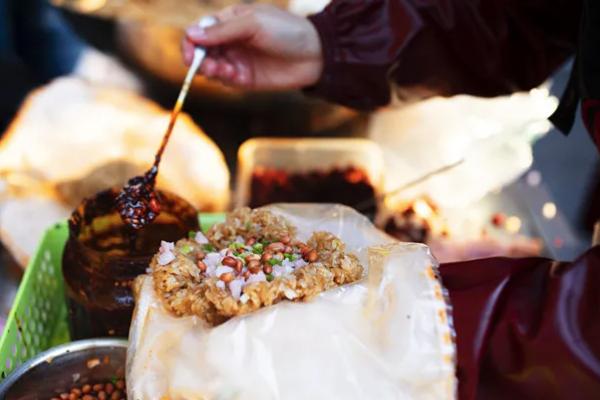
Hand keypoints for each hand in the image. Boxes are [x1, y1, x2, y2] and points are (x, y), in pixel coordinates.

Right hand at [183, 4, 322, 89]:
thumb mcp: (253, 24)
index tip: (191, 53)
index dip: (191, 42)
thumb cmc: (287, 31)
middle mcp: (230, 41)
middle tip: (208, 66)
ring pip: (210, 68)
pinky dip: (225, 80)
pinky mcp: (246, 79)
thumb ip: (222, 31)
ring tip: (223, 71)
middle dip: (199, 60)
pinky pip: (226, 82)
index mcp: (229, 21)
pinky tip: (235, 76)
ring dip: (211, 71)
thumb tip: (192, 35)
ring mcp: (237, 60)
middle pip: (201, 52)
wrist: (315, 55)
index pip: (199, 31)